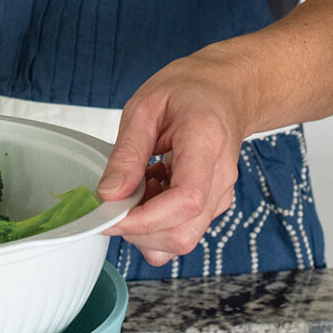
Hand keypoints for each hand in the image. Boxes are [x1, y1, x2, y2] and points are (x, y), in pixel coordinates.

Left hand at [96, 48, 252, 266]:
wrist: (224, 92)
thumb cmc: (187, 92)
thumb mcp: (146, 108)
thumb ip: (127, 153)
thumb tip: (108, 195)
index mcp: (207, 144)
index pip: (185, 201)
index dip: (144, 219)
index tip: (110, 215)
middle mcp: (220, 178)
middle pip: (182, 233)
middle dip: (139, 230)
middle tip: (117, 198)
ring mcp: (219, 196)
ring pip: (181, 240)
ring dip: (146, 228)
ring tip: (138, 188)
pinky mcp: (211, 206)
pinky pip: (180, 232)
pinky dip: (156, 224)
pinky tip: (150, 193)